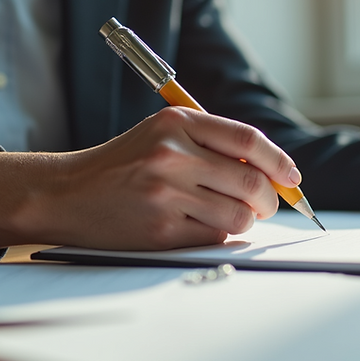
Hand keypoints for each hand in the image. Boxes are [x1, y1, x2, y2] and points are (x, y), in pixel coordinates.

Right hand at [0, 107, 301, 250]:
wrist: (67, 193)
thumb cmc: (123, 164)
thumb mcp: (162, 135)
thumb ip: (212, 144)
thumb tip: (272, 173)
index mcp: (177, 124)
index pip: (248, 141)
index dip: (280, 162)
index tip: (292, 178)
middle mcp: (172, 155)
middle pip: (251, 183)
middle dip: (268, 200)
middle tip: (265, 205)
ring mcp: (166, 194)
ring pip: (238, 216)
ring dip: (244, 221)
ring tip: (228, 215)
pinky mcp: (160, 230)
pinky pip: (214, 236)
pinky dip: (218, 235)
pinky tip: (199, 226)